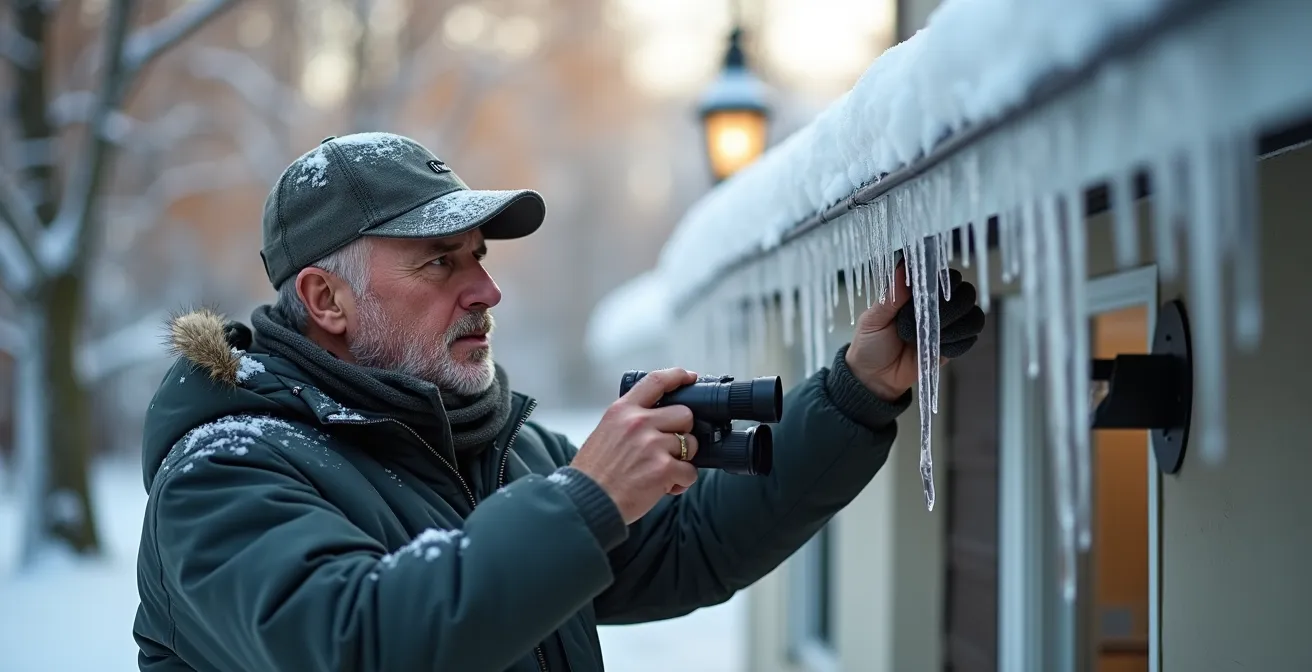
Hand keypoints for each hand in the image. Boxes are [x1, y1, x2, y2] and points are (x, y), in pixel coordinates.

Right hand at [570, 368, 700, 523]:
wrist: (586, 502)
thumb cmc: (594, 473)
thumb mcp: (605, 432)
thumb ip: (630, 421)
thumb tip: (659, 418)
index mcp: (622, 411)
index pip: (655, 381)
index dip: (677, 376)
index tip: (689, 377)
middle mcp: (638, 423)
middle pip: (684, 415)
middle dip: (683, 432)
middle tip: (668, 449)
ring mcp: (652, 445)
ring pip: (691, 445)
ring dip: (683, 460)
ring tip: (663, 471)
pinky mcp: (663, 469)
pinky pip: (690, 472)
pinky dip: (682, 482)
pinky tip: (665, 487)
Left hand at [846, 261, 984, 400]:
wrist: (876, 378)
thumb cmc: (870, 344)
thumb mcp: (873, 319)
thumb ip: (890, 296)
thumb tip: (902, 267)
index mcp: (915, 291)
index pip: (941, 274)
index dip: (942, 279)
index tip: (930, 292)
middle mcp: (935, 304)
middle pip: (965, 292)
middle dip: (950, 307)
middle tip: (926, 321)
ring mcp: (947, 324)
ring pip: (973, 314)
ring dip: (955, 326)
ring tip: (931, 337)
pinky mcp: (953, 344)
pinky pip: (969, 338)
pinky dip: (957, 343)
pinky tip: (938, 348)